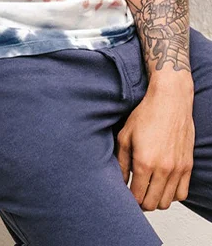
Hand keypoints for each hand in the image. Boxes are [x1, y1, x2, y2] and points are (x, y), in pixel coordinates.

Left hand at [119, 82, 194, 209]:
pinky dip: (172, 195)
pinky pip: (183, 193)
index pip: (137, 196)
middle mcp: (164, 169)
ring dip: (157, 201)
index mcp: (144, 162)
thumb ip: (121, 162)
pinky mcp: (188, 165)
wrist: (170, 101)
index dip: (129, 200)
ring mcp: (178, 168)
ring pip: (168, 201)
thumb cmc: (145, 116)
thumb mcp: (124, 137)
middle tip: (135, 197)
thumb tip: (119, 180)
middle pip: (153, 203)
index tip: (124, 197)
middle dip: (142, 204)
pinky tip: (162, 187)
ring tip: (147, 193)